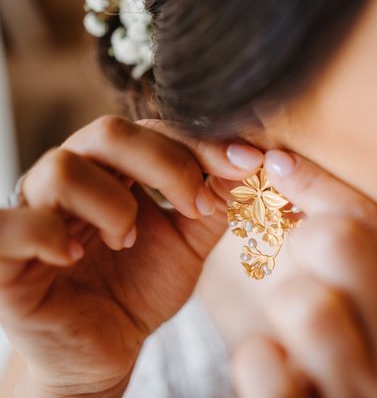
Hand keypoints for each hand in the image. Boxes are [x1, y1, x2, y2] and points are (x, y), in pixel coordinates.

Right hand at [0, 115, 263, 395]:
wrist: (103, 350)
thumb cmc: (140, 289)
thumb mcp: (189, 243)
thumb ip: (214, 203)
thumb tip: (249, 162)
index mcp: (113, 170)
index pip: (153, 130)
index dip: (200, 143)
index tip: (247, 164)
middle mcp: (72, 179)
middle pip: (109, 133)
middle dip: (167, 164)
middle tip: (197, 207)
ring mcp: (35, 213)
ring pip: (63, 169)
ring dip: (114, 205)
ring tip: (128, 240)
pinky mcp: (7, 257)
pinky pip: (13, 225)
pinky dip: (49, 234)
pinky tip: (76, 255)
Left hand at [230, 151, 376, 397]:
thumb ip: (363, 253)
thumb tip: (286, 168)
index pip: (372, 219)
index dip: (315, 181)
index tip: (277, 162)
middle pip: (338, 240)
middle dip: (303, 234)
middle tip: (295, 251)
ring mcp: (365, 393)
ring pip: (303, 303)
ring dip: (283, 301)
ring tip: (291, 321)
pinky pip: (260, 362)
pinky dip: (253, 355)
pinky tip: (273, 362)